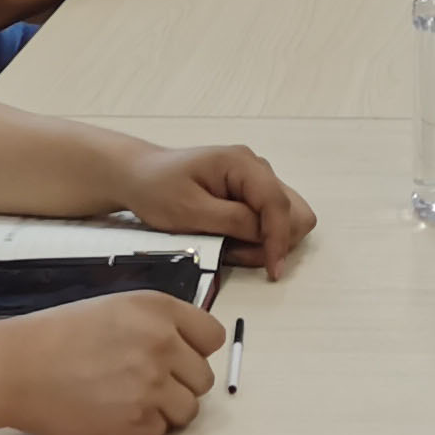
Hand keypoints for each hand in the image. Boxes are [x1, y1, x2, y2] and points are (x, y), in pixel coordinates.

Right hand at [0, 293, 225, 434]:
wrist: (16, 367)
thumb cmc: (59, 336)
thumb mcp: (117, 309)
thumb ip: (159, 324)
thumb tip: (189, 350)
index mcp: (159, 310)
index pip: (212, 337)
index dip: (196, 351)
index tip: (178, 360)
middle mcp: (162, 344)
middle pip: (203, 379)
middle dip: (180, 385)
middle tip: (146, 385)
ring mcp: (150, 385)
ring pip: (187, 411)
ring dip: (164, 411)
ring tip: (129, 401)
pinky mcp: (133, 421)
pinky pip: (158, 433)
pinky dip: (140, 430)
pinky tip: (112, 414)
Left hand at [120, 140, 318, 279]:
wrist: (140, 177)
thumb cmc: (157, 189)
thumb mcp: (189, 210)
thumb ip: (231, 221)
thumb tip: (265, 235)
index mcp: (242, 163)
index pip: (278, 203)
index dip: (279, 239)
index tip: (273, 270)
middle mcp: (257, 168)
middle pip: (295, 211)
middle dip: (275, 241)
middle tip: (237, 254)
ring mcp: (256, 180)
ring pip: (288, 217)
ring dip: (266, 241)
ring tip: (231, 248)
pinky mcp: (251, 193)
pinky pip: (271, 220)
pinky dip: (259, 237)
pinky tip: (232, 241)